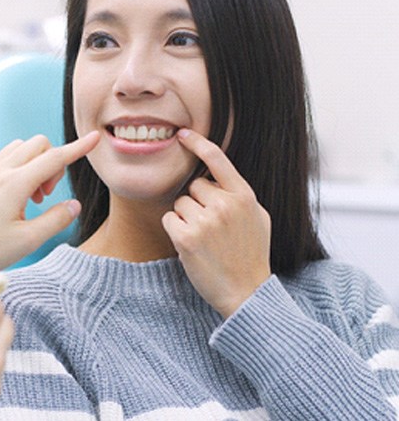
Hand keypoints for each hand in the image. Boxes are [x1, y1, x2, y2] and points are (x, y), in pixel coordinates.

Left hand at [0, 131, 99, 268]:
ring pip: (20, 147)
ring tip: (30, 196)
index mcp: (14, 184)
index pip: (55, 158)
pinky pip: (3, 156)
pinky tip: (13, 192)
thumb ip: (56, 219)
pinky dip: (17, 165)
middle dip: (52, 164)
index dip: (78, 148)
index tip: (94, 139)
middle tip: (45, 196)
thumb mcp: (28, 241)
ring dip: (34, 163)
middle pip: (39, 145)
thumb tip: (74, 205)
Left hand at [162, 129, 270, 317]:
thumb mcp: (258, 218)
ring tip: (204, 239)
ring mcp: (205, 221)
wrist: (246, 292)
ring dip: (186, 218)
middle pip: (193, 186)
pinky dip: (175, 231)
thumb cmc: (252, 255)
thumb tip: (218, 177)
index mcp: (244, 196)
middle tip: (210, 227)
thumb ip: (240, 195)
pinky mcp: (186, 238)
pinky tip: (191, 245)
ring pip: (179, 204)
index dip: (198, 143)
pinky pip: (169, 219)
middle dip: (196, 202)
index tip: (182, 134)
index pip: (217, 159)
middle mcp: (225, 204)